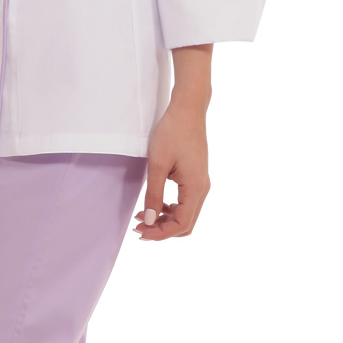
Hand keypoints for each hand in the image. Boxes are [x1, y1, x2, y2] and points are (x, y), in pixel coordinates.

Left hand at [132, 98, 209, 240]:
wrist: (188, 109)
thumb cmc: (172, 132)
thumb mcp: (157, 164)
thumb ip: (153, 194)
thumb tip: (149, 221)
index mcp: (195, 188)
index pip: (181, 224)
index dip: (160, 233)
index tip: (140, 232)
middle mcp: (203, 189)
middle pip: (185, 223)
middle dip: (162, 229)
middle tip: (139, 227)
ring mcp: (201, 182)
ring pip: (186, 214)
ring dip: (165, 219)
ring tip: (143, 215)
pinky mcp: (197, 176)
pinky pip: (186, 201)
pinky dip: (171, 208)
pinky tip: (155, 203)